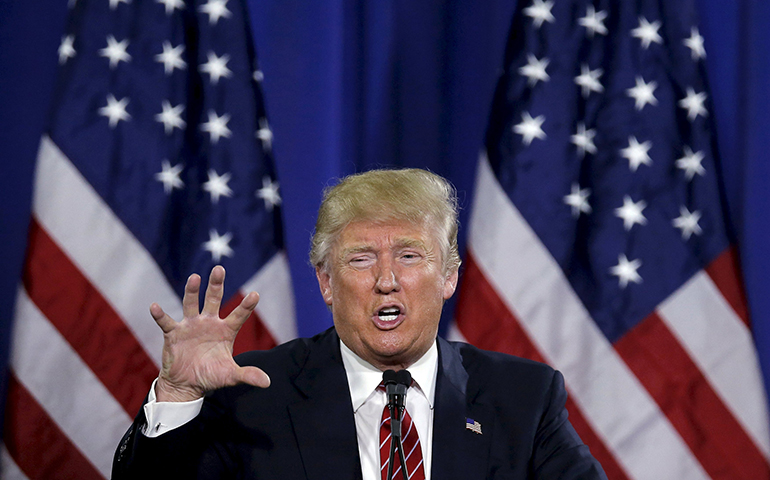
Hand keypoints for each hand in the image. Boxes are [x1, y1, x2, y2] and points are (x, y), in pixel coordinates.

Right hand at [150, 265, 270, 401]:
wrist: (186, 384)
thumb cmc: (210, 376)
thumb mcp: (230, 376)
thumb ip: (247, 375)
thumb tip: (267, 382)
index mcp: (226, 331)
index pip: (239, 315)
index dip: (246, 306)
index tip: (256, 295)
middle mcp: (209, 323)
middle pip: (214, 300)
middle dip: (216, 285)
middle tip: (219, 269)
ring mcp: (191, 326)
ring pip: (191, 304)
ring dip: (192, 292)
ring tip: (194, 278)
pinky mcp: (174, 333)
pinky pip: (166, 321)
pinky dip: (160, 315)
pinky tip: (155, 306)